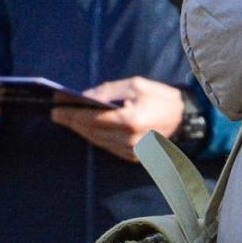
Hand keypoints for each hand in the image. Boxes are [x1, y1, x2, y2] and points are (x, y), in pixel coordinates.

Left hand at [49, 76, 185, 161]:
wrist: (187, 118)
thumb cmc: (161, 97)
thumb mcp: (136, 85)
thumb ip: (108, 91)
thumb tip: (84, 97)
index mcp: (131, 120)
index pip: (92, 119)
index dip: (71, 114)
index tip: (55, 109)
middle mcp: (130, 140)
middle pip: (92, 131)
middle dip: (72, 122)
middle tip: (56, 113)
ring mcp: (132, 152)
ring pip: (98, 141)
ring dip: (82, 131)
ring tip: (67, 120)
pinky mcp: (134, 158)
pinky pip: (108, 147)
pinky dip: (96, 137)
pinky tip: (86, 129)